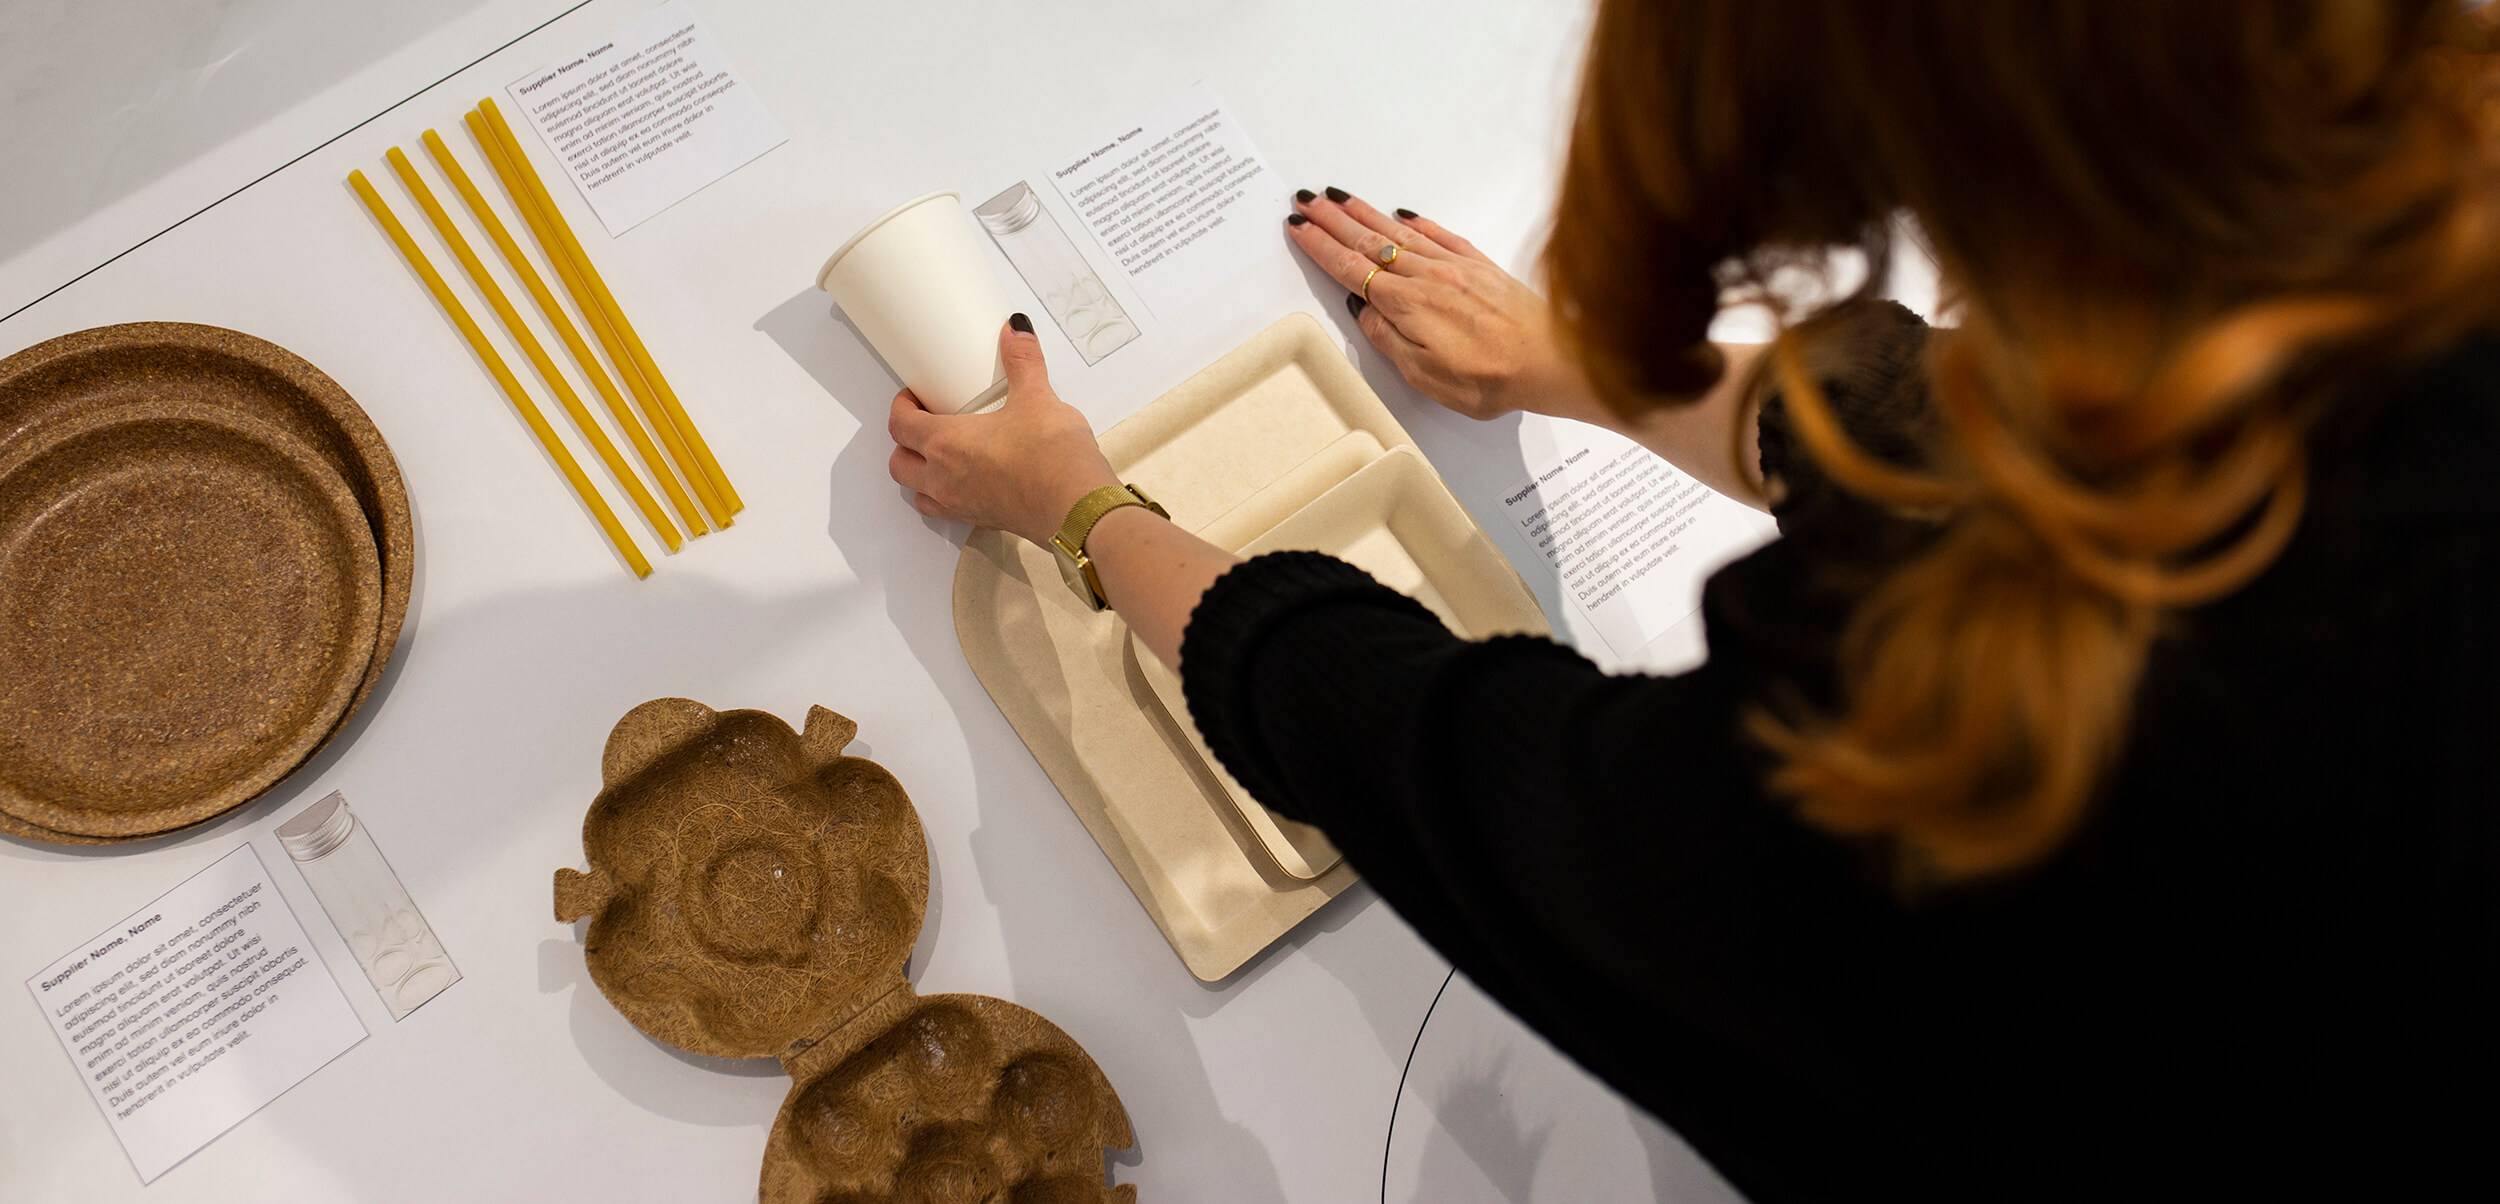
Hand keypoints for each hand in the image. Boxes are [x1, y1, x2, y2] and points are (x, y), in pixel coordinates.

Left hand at [886, 316, 1120, 544]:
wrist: (1077, 509)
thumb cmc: (1051, 456)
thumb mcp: (1037, 398)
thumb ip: (1023, 361)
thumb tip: (1016, 329)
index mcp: (946, 443)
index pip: (901, 425)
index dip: (901, 407)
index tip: (914, 396)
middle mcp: (944, 478)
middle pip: (899, 464)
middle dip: (904, 443)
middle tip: (924, 424)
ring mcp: (961, 505)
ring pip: (917, 494)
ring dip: (918, 476)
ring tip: (939, 458)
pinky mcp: (983, 521)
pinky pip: (947, 512)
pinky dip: (944, 498)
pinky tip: (967, 484)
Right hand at [1286, 187, 1597, 420]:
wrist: (1553, 360)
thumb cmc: (1493, 377)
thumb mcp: (1426, 375)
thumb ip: (1388, 340)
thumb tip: (1363, 310)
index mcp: (1407, 305)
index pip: (1351, 270)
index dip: (1321, 248)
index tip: (1299, 229)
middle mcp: (1426, 276)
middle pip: (1368, 242)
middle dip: (1332, 220)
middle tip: (1305, 200)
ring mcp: (1454, 266)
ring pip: (1398, 233)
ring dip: (1364, 213)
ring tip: (1338, 197)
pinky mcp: (1479, 265)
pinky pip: (1439, 235)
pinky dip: (1415, 223)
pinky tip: (1402, 214)